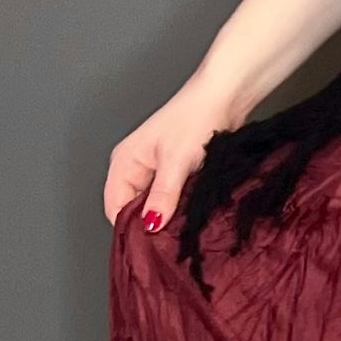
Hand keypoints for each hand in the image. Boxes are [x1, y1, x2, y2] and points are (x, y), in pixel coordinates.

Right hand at [103, 81, 235, 233]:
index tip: (152, 243)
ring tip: (184, 222)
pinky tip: (192, 211)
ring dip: (168, 215)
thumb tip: (150, 225)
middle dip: (151, 224)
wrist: (224, 96)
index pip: (115, 209)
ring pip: (154, 205)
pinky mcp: (175, 172)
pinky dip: (180, 207)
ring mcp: (155, 170)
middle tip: (171, 236)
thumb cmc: (195, 117)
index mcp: (124, 163)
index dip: (131, 228)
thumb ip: (162, 196)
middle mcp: (135, 168)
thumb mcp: (176, 162)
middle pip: (133, 210)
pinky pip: (171, 198)